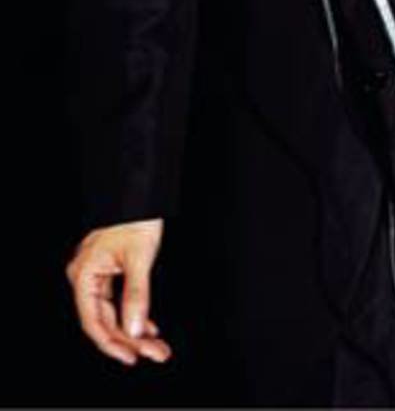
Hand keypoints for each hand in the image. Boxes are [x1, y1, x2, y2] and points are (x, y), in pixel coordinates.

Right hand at [66, 218, 171, 365]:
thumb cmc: (136, 216)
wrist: (141, 191)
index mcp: (84, 275)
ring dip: (134, 329)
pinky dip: (134, 312)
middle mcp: (86, 277)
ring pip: (114, 312)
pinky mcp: (110, 270)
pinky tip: (147, 326)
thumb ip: (137, 295)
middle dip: (130, 339)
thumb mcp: (140, 257)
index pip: (94, 321)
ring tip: (155, 345)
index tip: (132, 357)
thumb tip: (133, 329)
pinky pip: (119, 299)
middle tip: (155, 352)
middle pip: (106, 319)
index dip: (112, 343)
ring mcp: (97, 274)